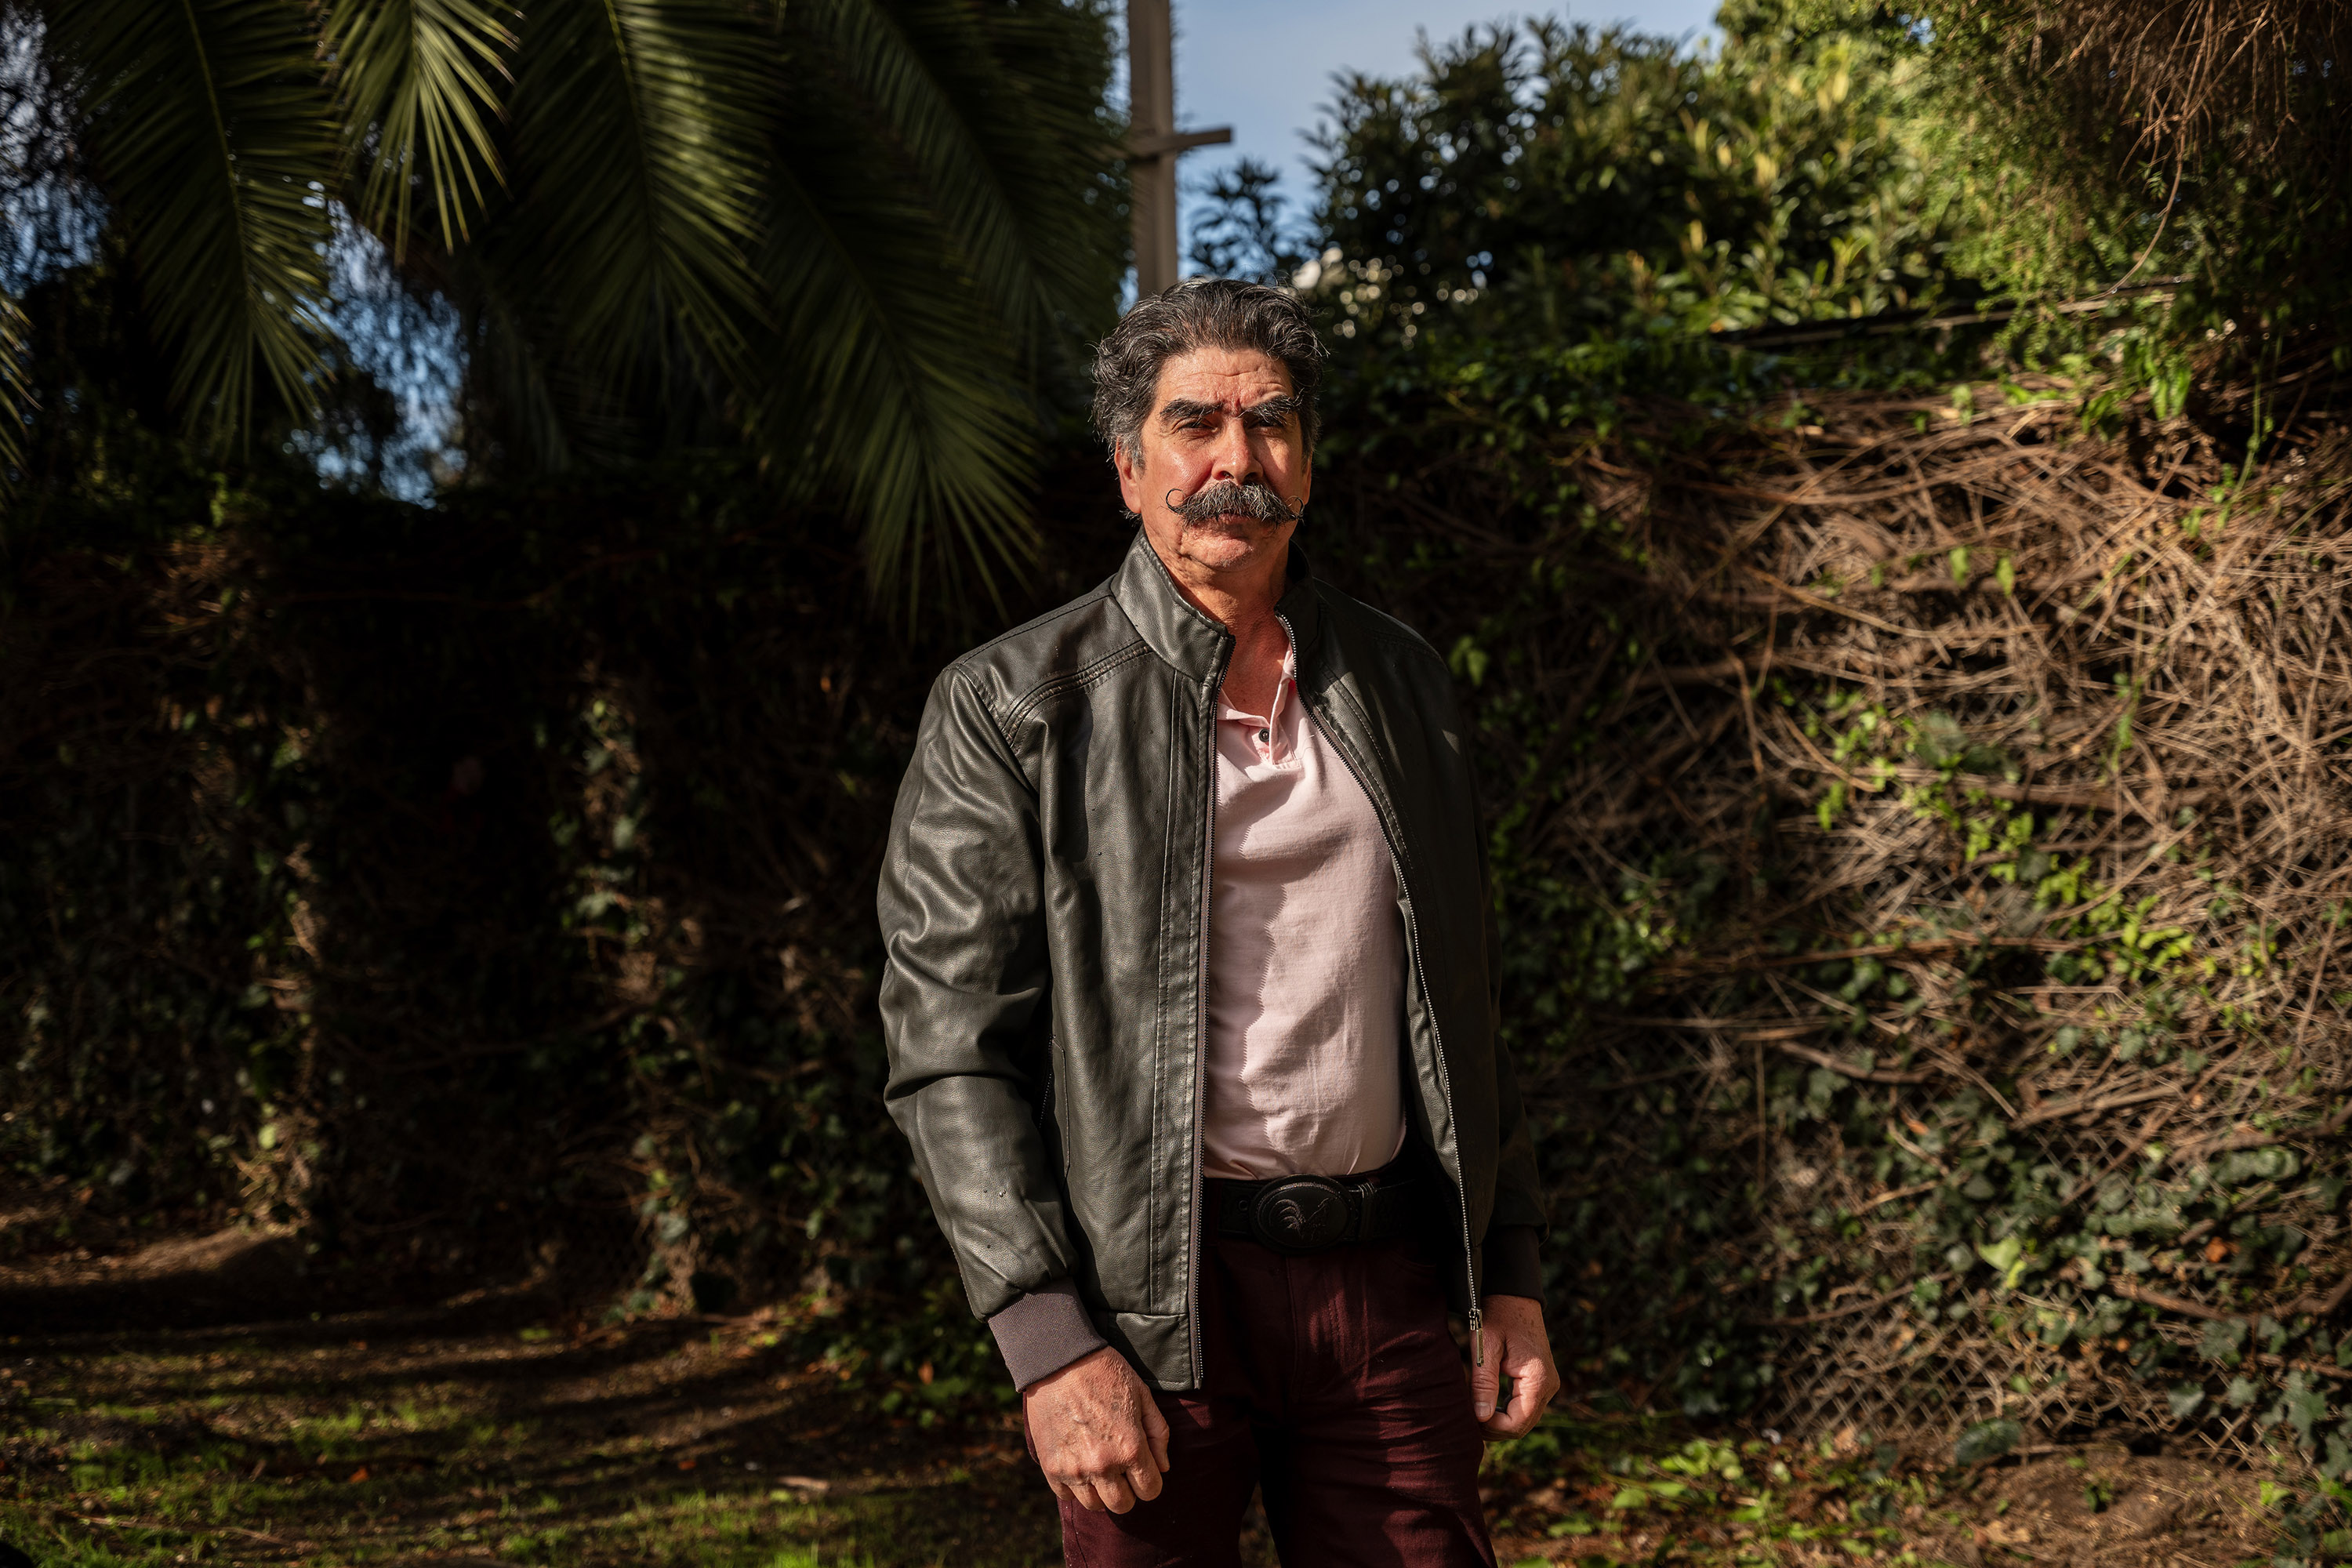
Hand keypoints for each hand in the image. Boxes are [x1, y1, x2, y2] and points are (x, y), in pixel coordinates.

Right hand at [1022, 1345, 1171, 1512]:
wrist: (1060, 1359)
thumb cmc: (1106, 1373)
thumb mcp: (1143, 1395)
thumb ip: (1158, 1433)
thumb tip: (1163, 1467)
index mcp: (1130, 1448)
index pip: (1150, 1491)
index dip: (1150, 1481)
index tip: (1143, 1469)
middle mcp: (1103, 1465)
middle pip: (1122, 1505)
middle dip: (1127, 1491)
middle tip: (1121, 1470)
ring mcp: (1074, 1469)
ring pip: (1094, 1505)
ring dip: (1100, 1490)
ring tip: (1098, 1467)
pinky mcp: (1050, 1466)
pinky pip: (1065, 1495)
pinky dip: (1073, 1486)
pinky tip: (1077, 1463)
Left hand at [1473, 1293, 1559, 1439]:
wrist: (1514, 1294)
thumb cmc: (1498, 1315)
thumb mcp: (1485, 1346)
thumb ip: (1483, 1383)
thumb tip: (1481, 1417)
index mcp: (1538, 1379)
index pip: (1517, 1424)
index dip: (1491, 1427)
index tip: (1468, 1417)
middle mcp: (1549, 1386)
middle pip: (1522, 1426)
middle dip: (1494, 1427)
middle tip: (1466, 1418)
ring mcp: (1547, 1384)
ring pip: (1523, 1419)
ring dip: (1499, 1421)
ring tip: (1473, 1411)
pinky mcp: (1540, 1381)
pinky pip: (1524, 1407)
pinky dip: (1505, 1410)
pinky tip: (1485, 1402)